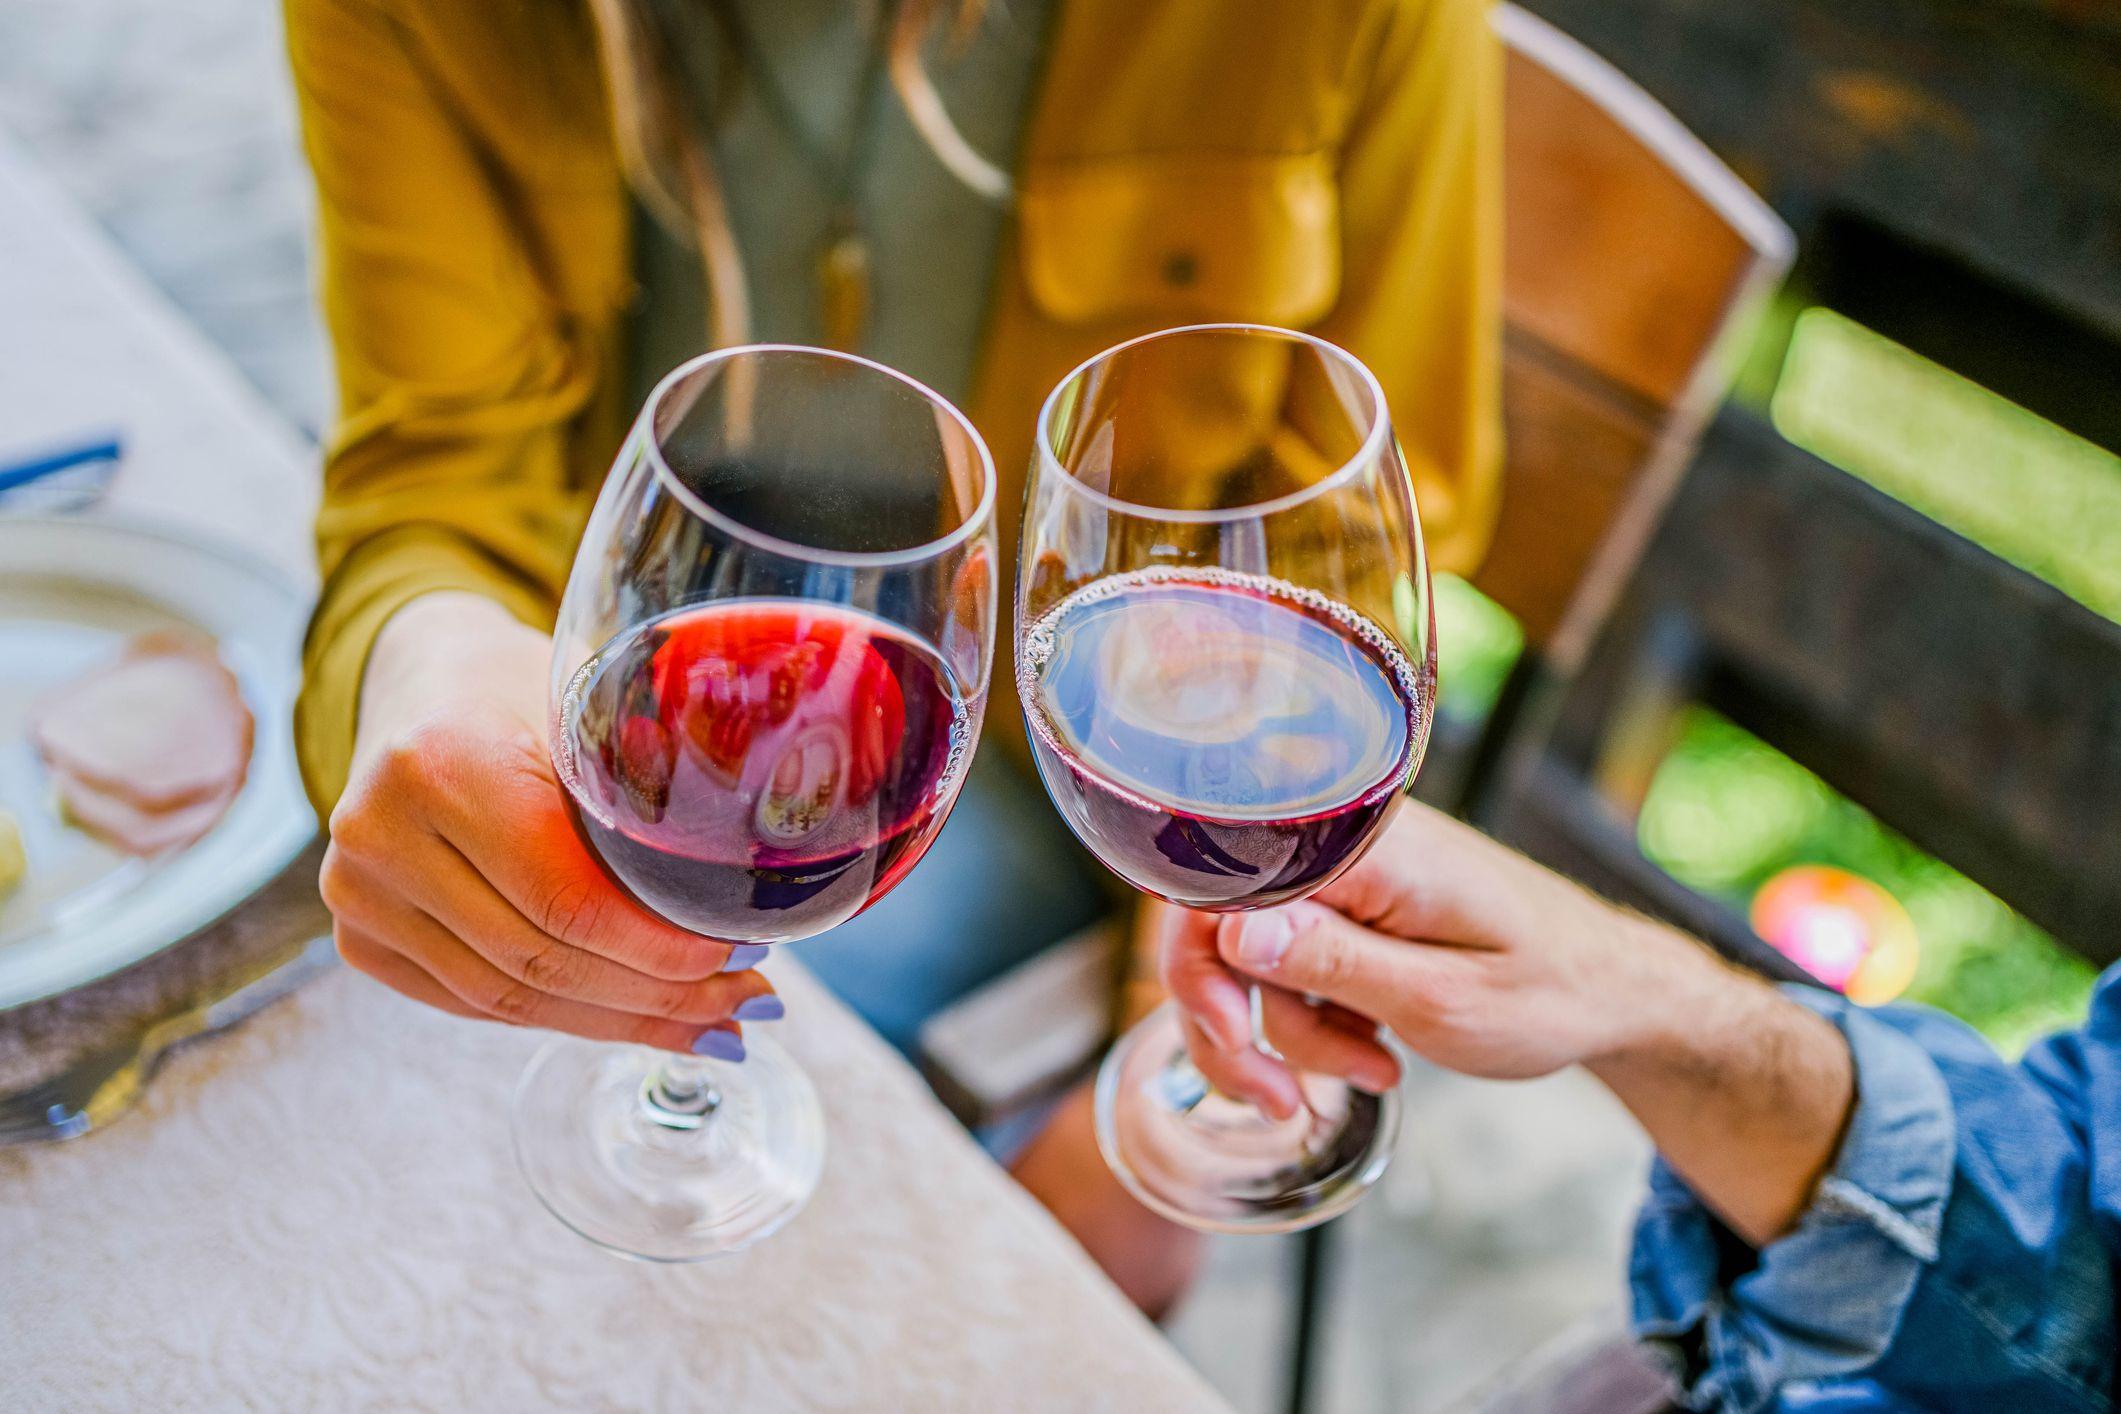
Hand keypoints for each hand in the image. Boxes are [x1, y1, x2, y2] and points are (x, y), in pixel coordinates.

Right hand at [321, 592, 775, 1054]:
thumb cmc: (524, 690)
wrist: (423, 681)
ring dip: (622, 1021)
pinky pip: (476, 1003)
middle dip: (659, 995)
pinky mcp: (360, 937)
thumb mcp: (592, 706)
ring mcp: (358, 894)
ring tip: (712, 1025)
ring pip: (509, 998)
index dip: (663, 946)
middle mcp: (379, 834)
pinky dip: (565, 1017)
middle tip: (745, 1001)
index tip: (746, 950)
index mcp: (441, 761)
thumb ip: (651, 788)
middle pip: (541, 960)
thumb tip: (761, 887)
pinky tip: (638, 1020)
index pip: (567, 896)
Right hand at [1163, 801, 1852, 1243]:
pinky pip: (1292, 957)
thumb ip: (1332, 959)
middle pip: (1217, 922)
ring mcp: (1346, 871)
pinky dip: (1314, 1016)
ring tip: (1370, 1071)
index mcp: (1363, 847)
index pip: (1219, 882)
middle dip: (1235, 1021)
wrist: (1616, 990)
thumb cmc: (1549, 992)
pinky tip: (1371, 1047)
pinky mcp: (1355, 900)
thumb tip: (1227, 929)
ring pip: (1250, 953)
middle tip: (1278, 1098)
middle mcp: (1342, 841)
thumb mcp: (1439, 998)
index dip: (1202, 968)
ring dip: (1290, 1032)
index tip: (1237, 1040)